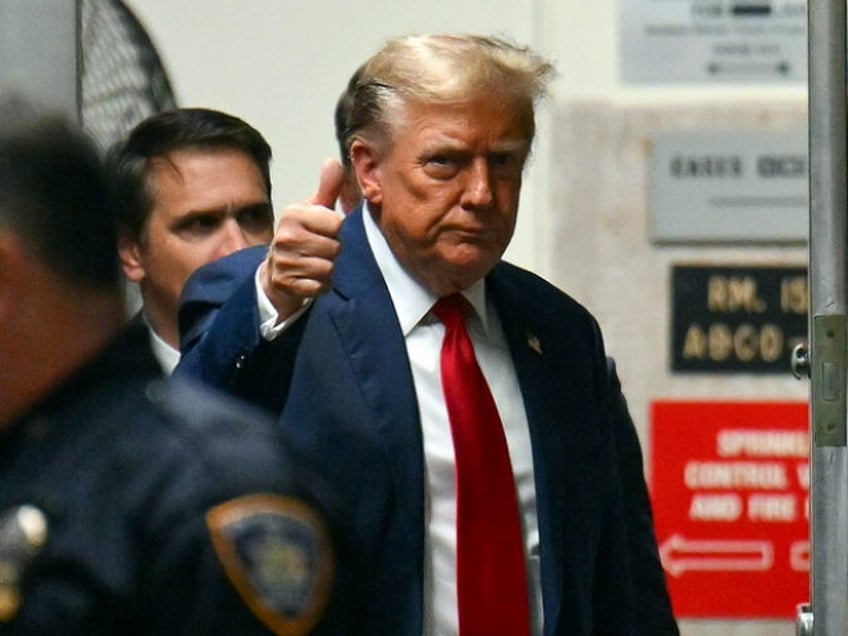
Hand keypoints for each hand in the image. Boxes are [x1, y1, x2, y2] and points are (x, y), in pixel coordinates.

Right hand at [260, 159, 344, 319]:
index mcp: (293, 214)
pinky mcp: (287, 284)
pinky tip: (309, 278)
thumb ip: (327, 188)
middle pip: (335, 248)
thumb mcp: (312, 210)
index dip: (334, 230)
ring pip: (328, 268)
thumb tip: (334, 161)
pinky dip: (320, 285)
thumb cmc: (300, 236)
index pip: (336, 224)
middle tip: (316, 249)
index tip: (321, 231)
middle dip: (331, 251)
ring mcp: (284, 262)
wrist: (276, 270)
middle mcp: (285, 236)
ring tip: (312, 263)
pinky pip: (320, 286)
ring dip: (327, 269)